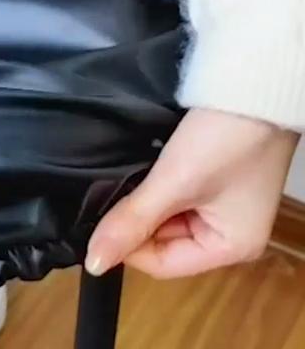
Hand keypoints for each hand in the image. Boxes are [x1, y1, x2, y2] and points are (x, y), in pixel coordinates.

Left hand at [85, 108, 297, 278]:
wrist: (253, 83)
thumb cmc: (225, 139)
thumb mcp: (173, 182)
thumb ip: (132, 222)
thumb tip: (94, 263)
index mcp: (232, 248)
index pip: (162, 265)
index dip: (127, 248)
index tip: (99, 222)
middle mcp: (229, 234)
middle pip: (162, 242)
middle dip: (135, 221)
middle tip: (110, 193)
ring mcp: (221, 206)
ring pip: (163, 218)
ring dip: (142, 202)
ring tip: (123, 179)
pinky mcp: (210, 181)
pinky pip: (171, 196)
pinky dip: (153, 186)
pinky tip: (136, 170)